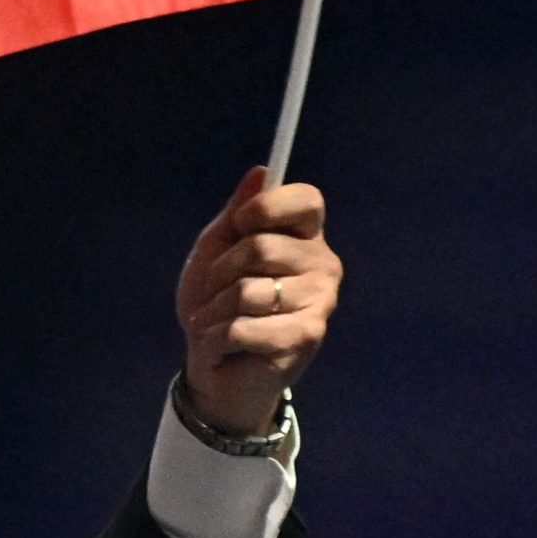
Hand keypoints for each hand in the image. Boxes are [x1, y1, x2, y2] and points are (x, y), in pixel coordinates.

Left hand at [175, 167, 340, 434]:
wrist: (213, 365)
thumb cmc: (216, 302)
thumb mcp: (216, 250)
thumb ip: (237, 213)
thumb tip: (261, 171)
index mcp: (304, 236)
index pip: (306, 199)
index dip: (266, 207)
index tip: (237, 227)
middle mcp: (323, 264)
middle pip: (260, 245)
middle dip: (219, 272)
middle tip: (215, 293)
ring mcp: (321, 301)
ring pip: (247, 291)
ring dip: (213, 310)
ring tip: (216, 322)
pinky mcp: (307, 336)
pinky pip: (245, 327)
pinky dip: (217, 338)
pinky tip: (222, 346)